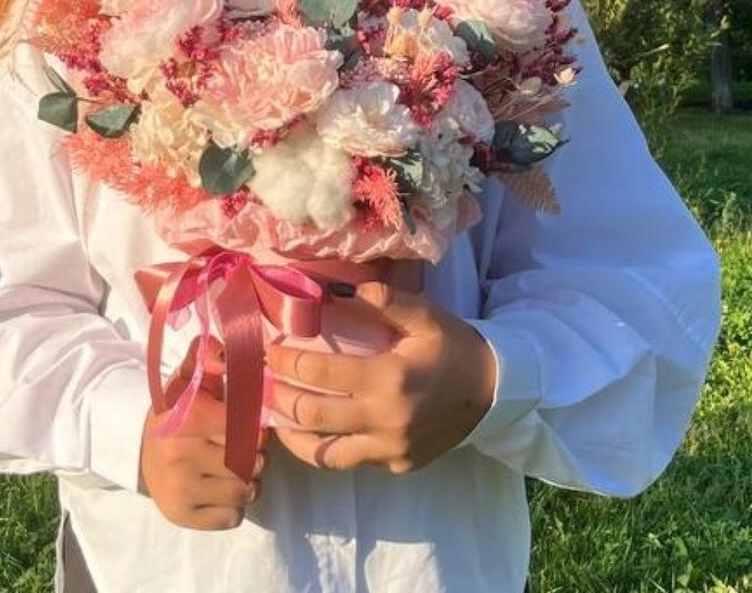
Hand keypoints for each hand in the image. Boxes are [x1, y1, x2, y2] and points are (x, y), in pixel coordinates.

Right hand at [140, 334, 272, 529]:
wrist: (137, 453)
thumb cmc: (173, 414)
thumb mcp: (184, 383)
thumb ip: (203, 359)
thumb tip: (220, 343)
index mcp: (188, 419)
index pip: (249, 430)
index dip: (257, 429)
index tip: (249, 426)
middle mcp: (182, 456)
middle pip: (251, 462)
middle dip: (256, 457)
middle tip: (244, 450)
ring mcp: (182, 490)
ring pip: (246, 492)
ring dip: (249, 483)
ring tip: (234, 469)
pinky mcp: (183, 516)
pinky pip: (233, 518)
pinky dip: (234, 507)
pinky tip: (220, 490)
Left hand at [264, 280, 496, 474]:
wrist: (495, 391)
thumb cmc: (453, 347)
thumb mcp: (425, 316)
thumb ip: (385, 302)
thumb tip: (340, 291)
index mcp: (389, 379)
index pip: (321, 371)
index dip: (288, 360)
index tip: (268, 350)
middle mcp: (387, 420)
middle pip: (313, 414)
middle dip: (280, 397)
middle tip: (262, 382)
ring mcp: (392, 449)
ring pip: (326, 453)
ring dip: (293, 434)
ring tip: (274, 417)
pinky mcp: (398, 465)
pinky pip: (352, 461)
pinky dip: (327, 448)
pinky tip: (313, 432)